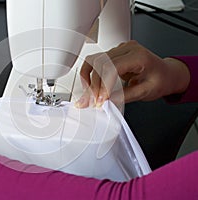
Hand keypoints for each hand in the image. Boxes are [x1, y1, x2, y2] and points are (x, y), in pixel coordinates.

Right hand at [75, 40, 189, 107]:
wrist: (166, 73)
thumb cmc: (161, 80)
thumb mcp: (146, 92)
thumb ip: (124, 96)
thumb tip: (106, 101)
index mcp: (139, 56)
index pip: (112, 67)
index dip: (103, 85)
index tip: (100, 100)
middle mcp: (127, 49)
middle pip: (100, 63)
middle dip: (93, 84)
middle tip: (91, 101)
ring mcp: (119, 49)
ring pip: (94, 60)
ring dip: (88, 78)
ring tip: (88, 93)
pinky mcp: (114, 53)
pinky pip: (96, 60)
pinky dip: (90, 73)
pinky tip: (89, 84)